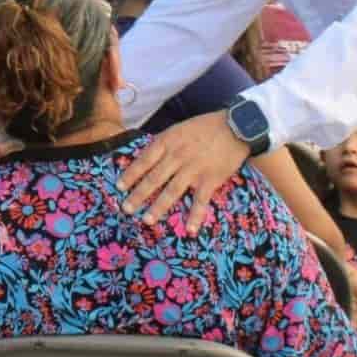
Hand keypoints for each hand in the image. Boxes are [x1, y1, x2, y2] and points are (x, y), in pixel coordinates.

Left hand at [116, 110, 248, 231]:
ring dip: (159, 207)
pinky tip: (190, 230)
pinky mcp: (210, 179)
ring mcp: (194, 169)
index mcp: (168, 142)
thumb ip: (163, 143)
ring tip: (147, 220)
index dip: (130, 174)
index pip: (144, 160)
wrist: (237, 126)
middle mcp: (177, 156)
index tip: (119, 187)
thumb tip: (146, 158)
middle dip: (138, 195)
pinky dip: (195, 216)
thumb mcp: (178, 129)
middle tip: (126, 209)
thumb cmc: (205, 127)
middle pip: (154, 179)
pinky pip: (200, 200)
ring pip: (172, 191)